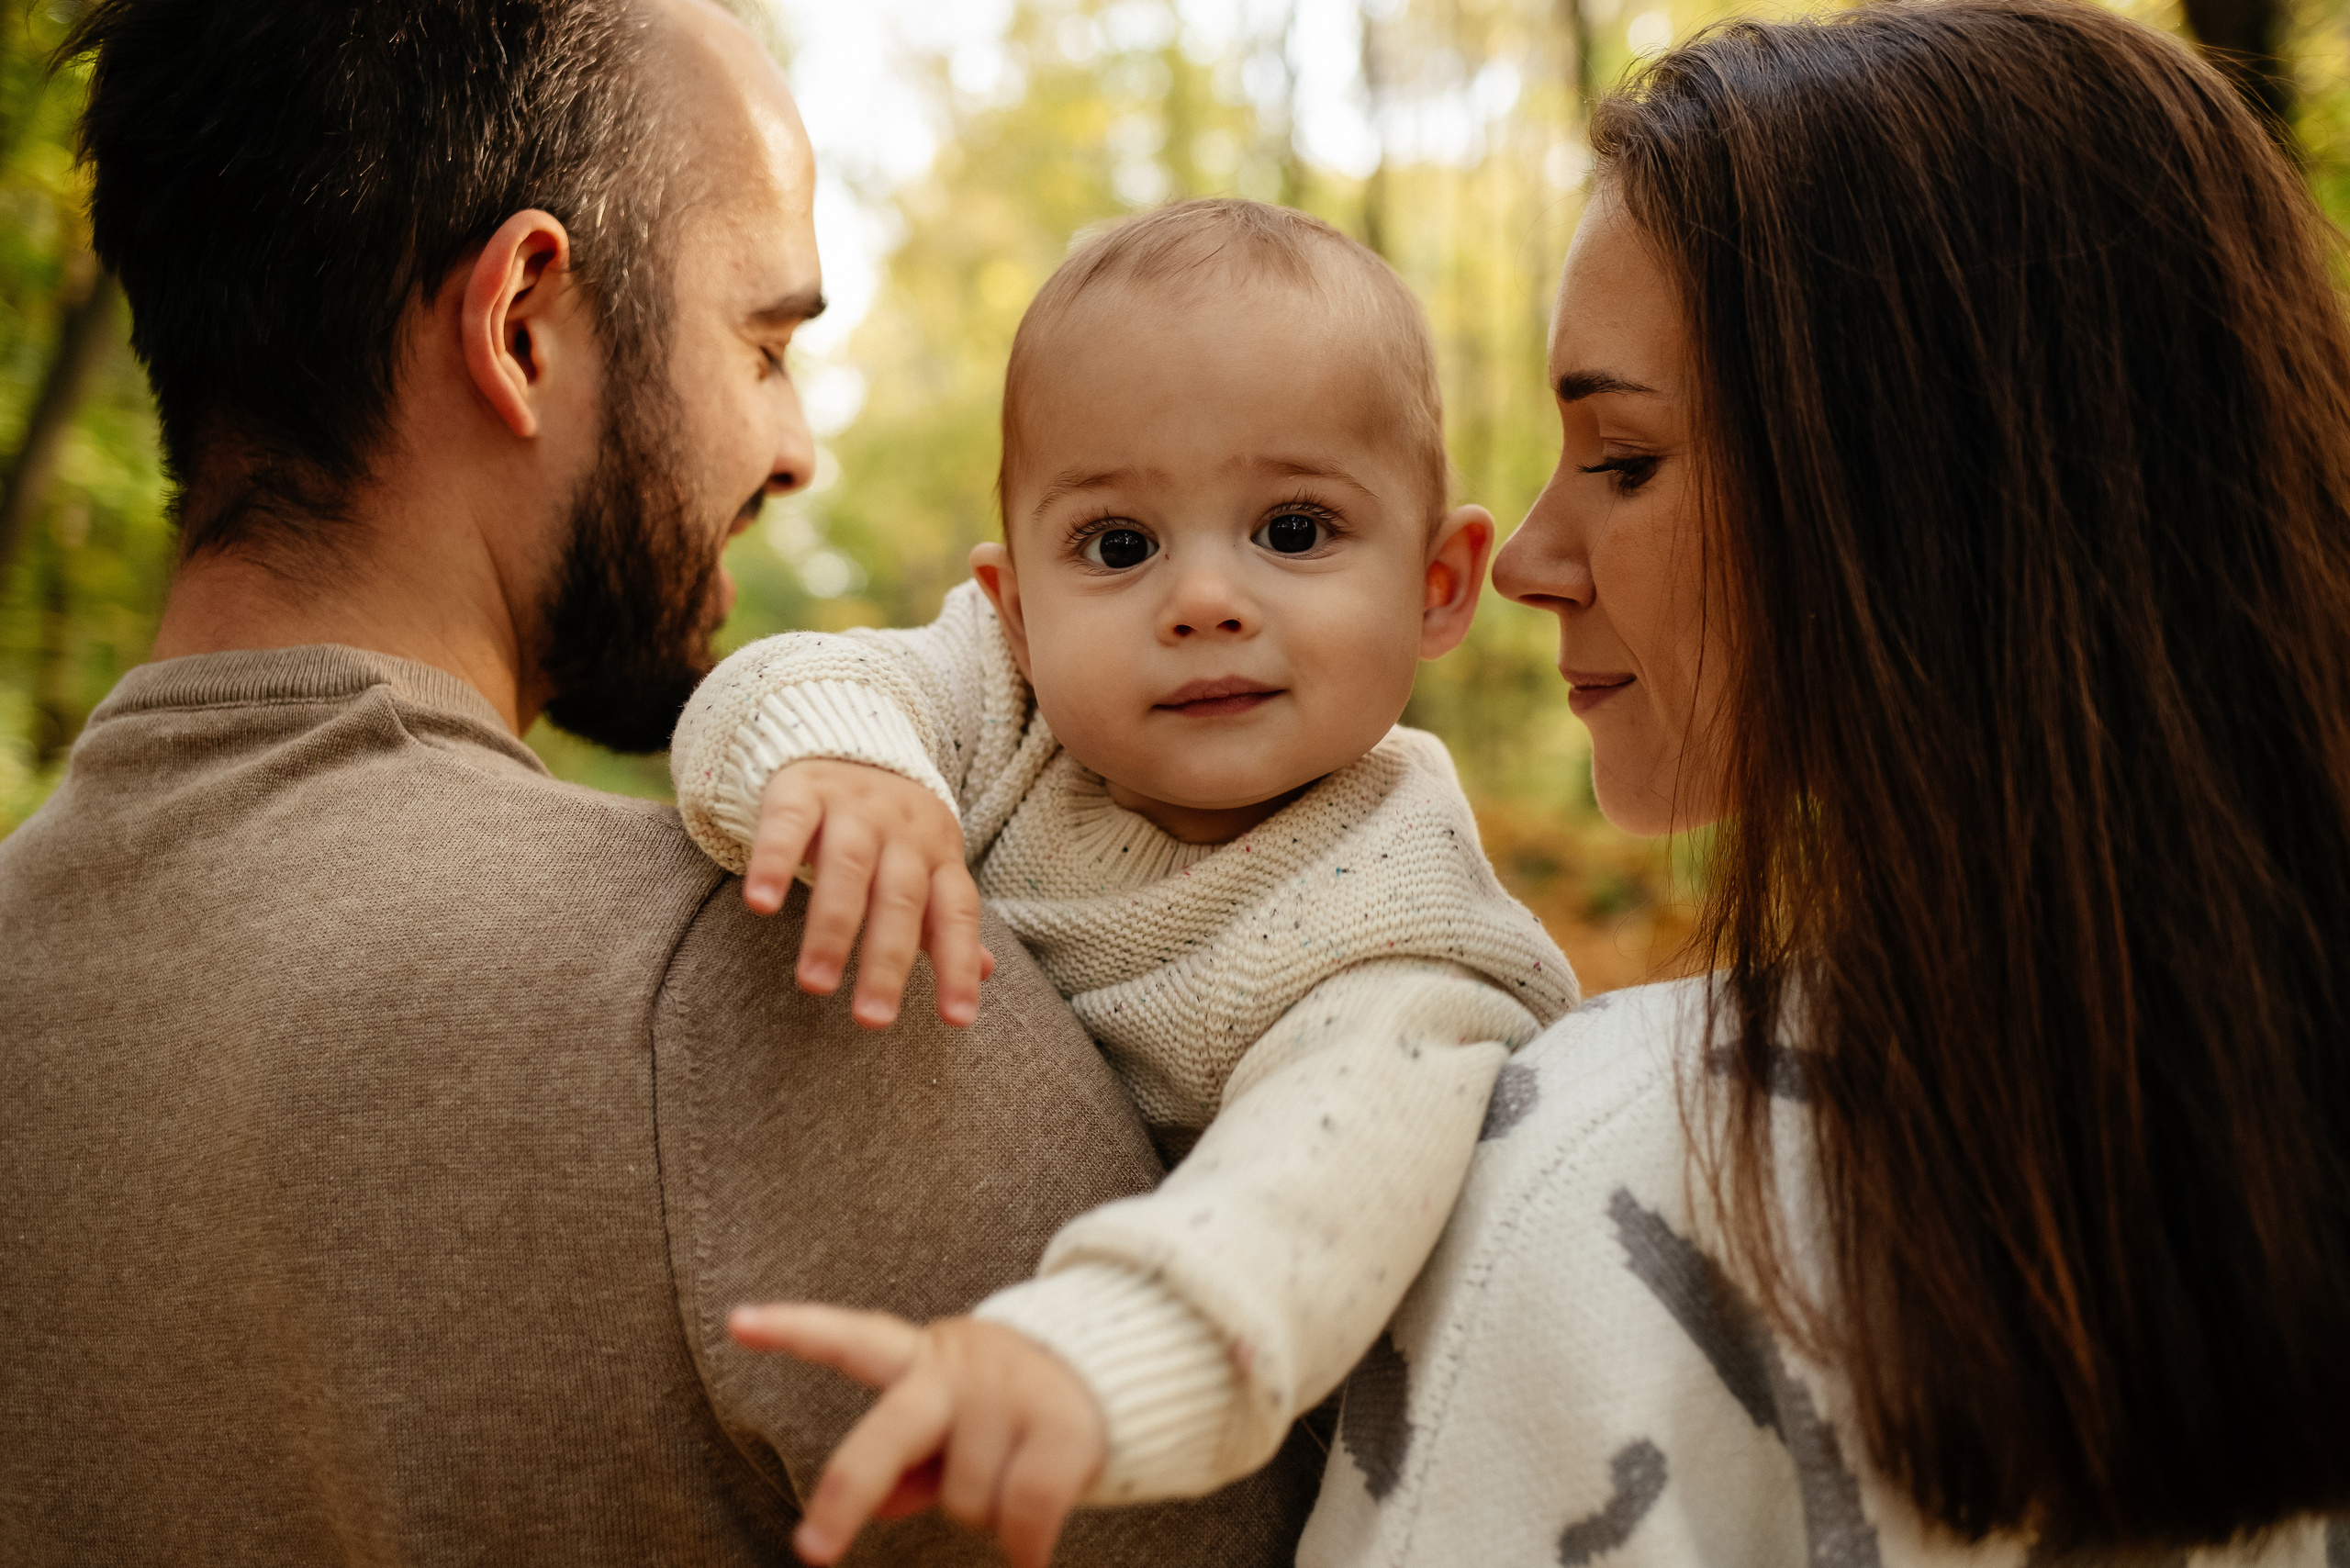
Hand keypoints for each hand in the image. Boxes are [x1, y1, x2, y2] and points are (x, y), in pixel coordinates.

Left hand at [729, 1304, 1105, 1567]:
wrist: (1116, 1370)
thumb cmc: (1006, 1408)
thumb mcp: (949, 1421)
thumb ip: (908, 1462)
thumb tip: (883, 1507)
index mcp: (920, 1358)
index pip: (849, 1339)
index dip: (793, 1332)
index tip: (734, 1324)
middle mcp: (957, 1368)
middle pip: (888, 1436)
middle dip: (845, 1494)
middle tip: (811, 1550)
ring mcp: (1008, 1395)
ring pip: (963, 1501)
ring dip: (985, 1516)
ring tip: (1014, 1482)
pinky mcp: (1061, 1427)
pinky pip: (1023, 1519)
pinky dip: (1025, 1551)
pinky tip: (1031, 1556)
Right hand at [742, 759, 992, 1027]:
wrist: (849, 738)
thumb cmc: (891, 828)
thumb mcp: (927, 866)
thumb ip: (945, 920)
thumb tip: (984, 973)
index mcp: (939, 855)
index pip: (956, 913)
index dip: (958, 965)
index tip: (957, 1020)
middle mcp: (902, 831)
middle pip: (900, 899)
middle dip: (887, 962)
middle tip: (873, 1020)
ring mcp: (853, 807)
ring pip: (847, 868)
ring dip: (832, 928)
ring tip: (816, 984)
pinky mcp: (803, 789)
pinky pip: (788, 826)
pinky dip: (775, 863)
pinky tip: (761, 905)